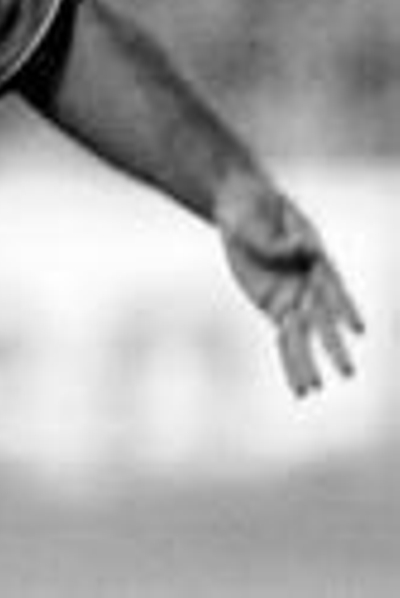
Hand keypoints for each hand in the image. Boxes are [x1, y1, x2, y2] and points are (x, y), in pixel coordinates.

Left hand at [216, 185, 363, 395]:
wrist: (240, 207)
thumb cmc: (253, 207)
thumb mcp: (256, 218)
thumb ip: (275, 238)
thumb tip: (299, 246)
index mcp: (314, 255)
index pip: (331, 285)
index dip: (344, 307)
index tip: (357, 329)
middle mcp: (308, 280)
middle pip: (322, 318)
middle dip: (332, 345)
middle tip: (347, 372)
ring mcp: (293, 294)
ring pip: (302, 334)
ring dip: (307, 362)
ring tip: (312, 390)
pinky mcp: (275, 304)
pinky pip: (285, 336)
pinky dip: (290, 359)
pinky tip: (301, 385)